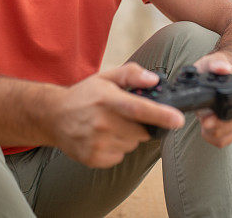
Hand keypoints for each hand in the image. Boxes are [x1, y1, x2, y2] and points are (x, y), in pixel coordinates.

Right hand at [51, 62, 184, 167]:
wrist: (53, 116)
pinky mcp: (93, 158)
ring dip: (129, 137)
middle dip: (141, 125)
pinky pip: (120, 156)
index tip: (178, 119)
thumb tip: (153, 80)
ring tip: (110, 126)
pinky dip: (117, 148)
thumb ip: (131, 74)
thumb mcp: (105, 77)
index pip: (138, 108)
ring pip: (132, 145)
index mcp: (106, 99)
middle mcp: (101, 122)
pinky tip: (103, 137)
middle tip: (125, 116)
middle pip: (141, 131)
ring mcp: (96, 143)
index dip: (161, 115)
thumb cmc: (84, 96)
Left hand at [192, 53, 231, 147]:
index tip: (206, 121)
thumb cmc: (211, 69)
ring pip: (228, 135)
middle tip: (202, 120)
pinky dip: (213, 138)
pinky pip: (225, 140)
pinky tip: (206, 129)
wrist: (216, 74)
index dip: (223, 119)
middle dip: (215, 127)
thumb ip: (216, 64)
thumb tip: (222, 68)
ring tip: (203, 120)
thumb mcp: (210, 62)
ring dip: (212, 132)